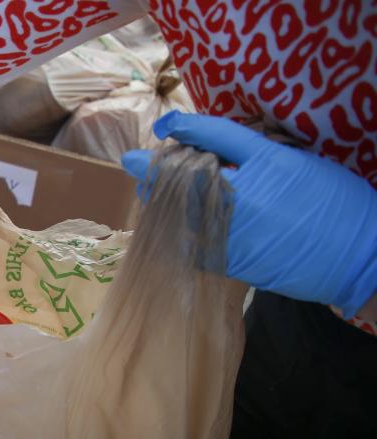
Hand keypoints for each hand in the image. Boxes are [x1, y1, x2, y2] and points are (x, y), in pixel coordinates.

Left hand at [121, 111, 376, 315]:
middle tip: (136, 163)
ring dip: (160, 201)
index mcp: (265, 164)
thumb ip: (252, 152)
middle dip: (155, 170)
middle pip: (185, 177)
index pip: (215, 137)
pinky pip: (189, 244)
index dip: (184, 129)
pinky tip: (169, 224)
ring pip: (180, 212)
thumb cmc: (332, 203)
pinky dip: (175, 232)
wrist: (355, 257)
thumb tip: (210, 144)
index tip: (161, 125)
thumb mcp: (296, 163)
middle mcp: (243, 196)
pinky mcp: (229, 261)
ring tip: (150, 191)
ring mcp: (233, 232)